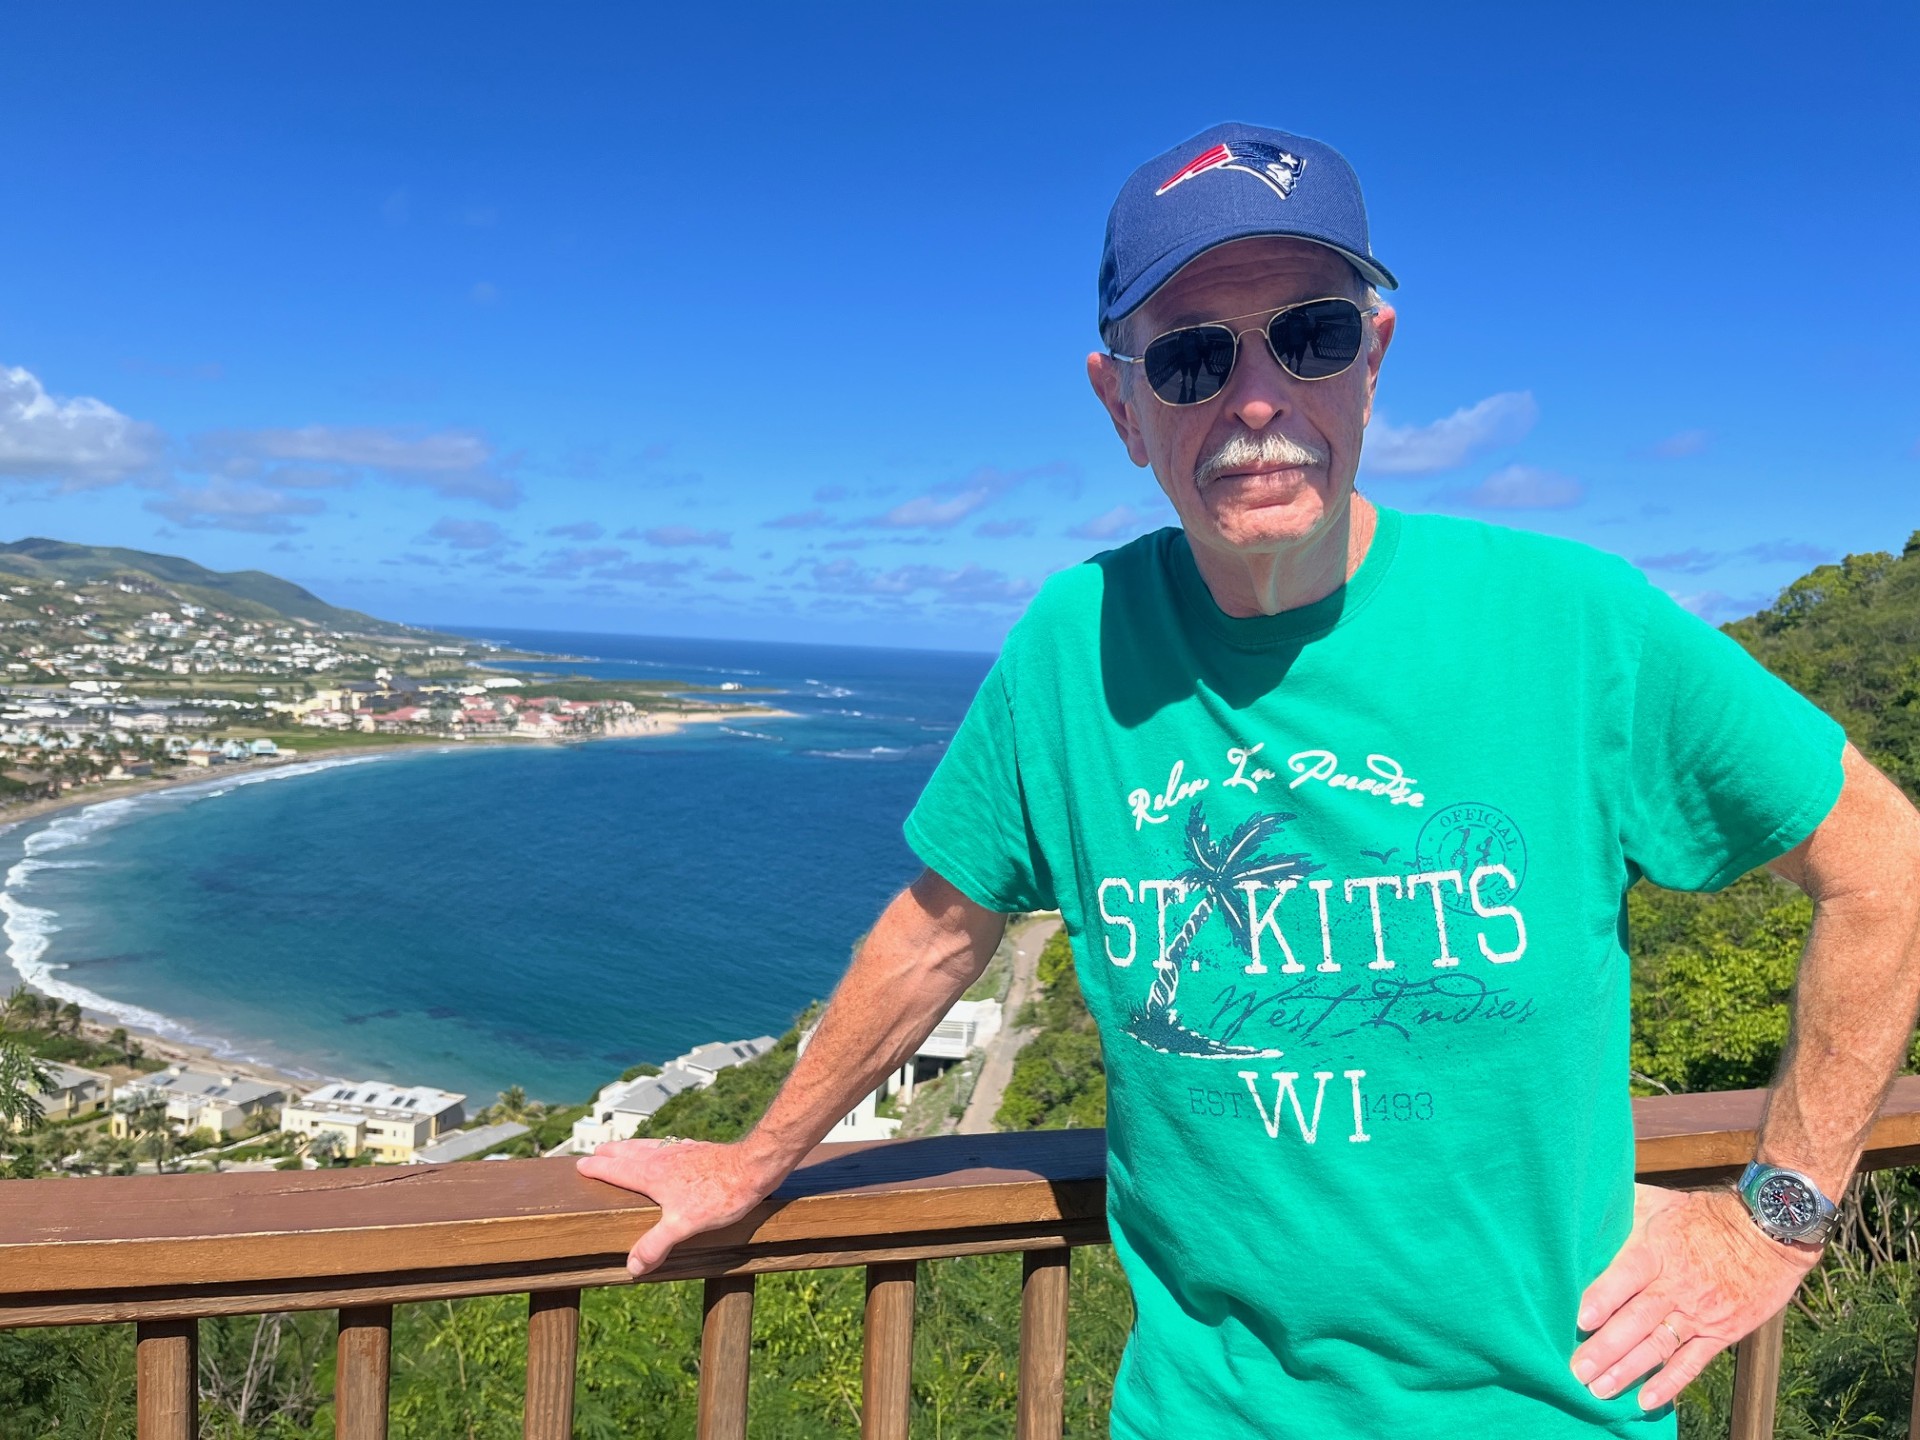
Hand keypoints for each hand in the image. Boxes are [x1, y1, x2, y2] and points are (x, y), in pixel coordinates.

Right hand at [575, 1137, 777, 1276]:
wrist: (753, 1168)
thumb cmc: (719, 1195)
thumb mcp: (683, 1226)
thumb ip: (655, 1245)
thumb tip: (631, 1266)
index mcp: (653, 1175)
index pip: (617, 1170)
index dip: (598, 1169)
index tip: (580, 1166)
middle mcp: (663, 1158)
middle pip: (629, 1152)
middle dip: (611, 1153)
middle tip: (596, 1152)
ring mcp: (681, 1152)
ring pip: (649, 1146)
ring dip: (632, 1147)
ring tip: (624, 1148)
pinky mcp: (699, 1150)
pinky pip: (671, 1146)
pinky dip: (659, 1147)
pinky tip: (668, 1149)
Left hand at [1572, 1183, 1820, 1409]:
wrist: (1768, 1232)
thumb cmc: (1705, 1215)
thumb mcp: (1661, 1201)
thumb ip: (1623, 1206)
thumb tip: (1586, 1200)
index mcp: (1658, 1251)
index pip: (1626, 1276)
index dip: (1604, 1298)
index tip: (1580, 1320)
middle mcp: (1676, 1285)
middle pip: (1637, 1319)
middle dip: (1606, 1348)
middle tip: (1577, 1370)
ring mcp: (1700, 1313)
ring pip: (1659, 1345)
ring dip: (1628, 1370)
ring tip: (1599, 1390)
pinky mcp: (1721, 1332)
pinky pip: (1692, 1362)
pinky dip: (1669, 1383)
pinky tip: (1645, 1400)